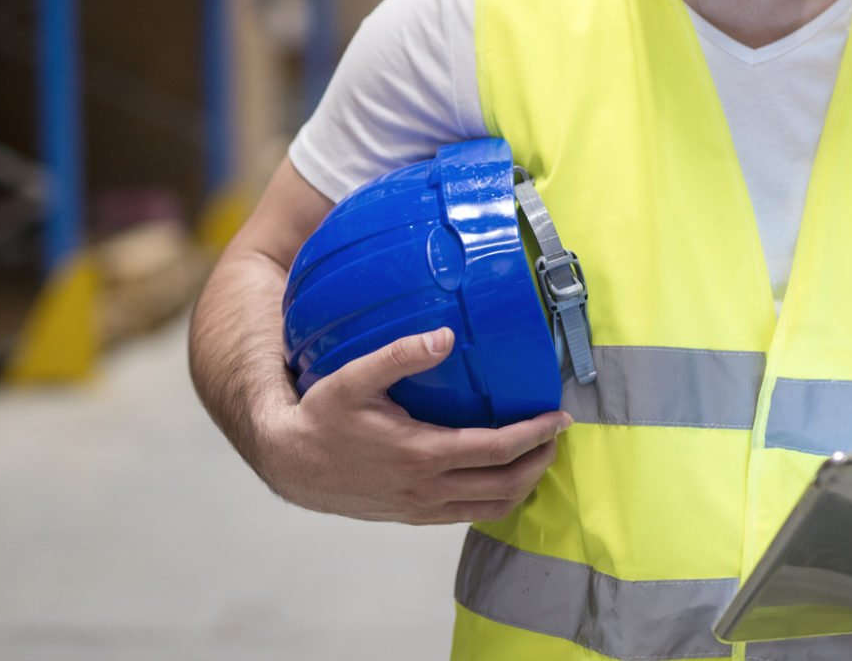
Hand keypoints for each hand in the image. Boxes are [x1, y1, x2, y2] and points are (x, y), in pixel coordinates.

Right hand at [257, 327, 570, 523]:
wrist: (292, 463)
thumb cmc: (322, 417)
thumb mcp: (356, 378)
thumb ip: (401, 354)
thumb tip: (446, 335)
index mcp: (422, 453)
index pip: (498, 450)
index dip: (535, 435)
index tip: (559, 418)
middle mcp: (428, 488)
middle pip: (506, 485)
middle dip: (540, 461)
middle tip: (556, 435)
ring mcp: (422, 508)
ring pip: (491, 508)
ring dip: (523, 484)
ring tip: (537, 457)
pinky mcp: (413, 516)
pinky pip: (467, 516)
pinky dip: (495, 499)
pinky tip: (498, 477)